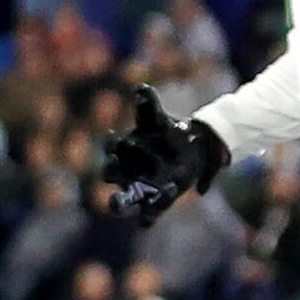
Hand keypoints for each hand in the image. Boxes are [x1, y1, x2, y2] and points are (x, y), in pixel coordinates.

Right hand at [100, 86, 229, 220]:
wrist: (190, 151)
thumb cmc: (166, 133)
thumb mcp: (158, 119)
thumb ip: (148, 105)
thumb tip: (142, 87)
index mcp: (122, 151)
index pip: (110, 148)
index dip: (110, 145)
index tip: (113, 136)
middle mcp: (125, 172)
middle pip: (110, 175)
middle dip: (109, 173)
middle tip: (111, 170)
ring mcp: (140, 189)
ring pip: (122, 201)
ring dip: (119, 203)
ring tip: (116, 204)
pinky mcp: (157, 202)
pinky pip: (151, 211)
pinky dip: (155, 207)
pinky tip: (167, 194)